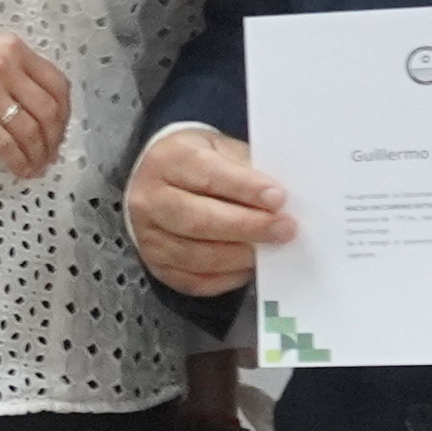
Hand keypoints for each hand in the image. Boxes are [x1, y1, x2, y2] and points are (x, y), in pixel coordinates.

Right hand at [0, 29, 70, 179]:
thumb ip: (5, 70)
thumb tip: (30, 104)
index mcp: (10, 47)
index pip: (57, 83)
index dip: (66, 114)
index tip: (60, 129)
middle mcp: (3, 65)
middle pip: (49, 110)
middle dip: (55, 139)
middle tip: (51, 154)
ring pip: (30, 130)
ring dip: (38, 155)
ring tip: (35, 166)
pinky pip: (5, 144)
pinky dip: (17, 162)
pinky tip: (18, 169)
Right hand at [125, 125, 293, 297]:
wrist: (159, 182)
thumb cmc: (198, 164)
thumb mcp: (221, 150)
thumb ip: (247, 171)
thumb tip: (279, 202)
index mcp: (167, 160)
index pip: (207, 175)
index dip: (245, 188)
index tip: (278, 199)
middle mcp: (149, 199)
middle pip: (198, 220)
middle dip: (247, 227)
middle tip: (284, 229)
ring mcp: (147, 236)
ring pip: (196, 256)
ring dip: (239, 256)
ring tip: (268, 250)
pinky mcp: (156, 265)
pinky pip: (193, 281)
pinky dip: (225, 278)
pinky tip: (246, 267)